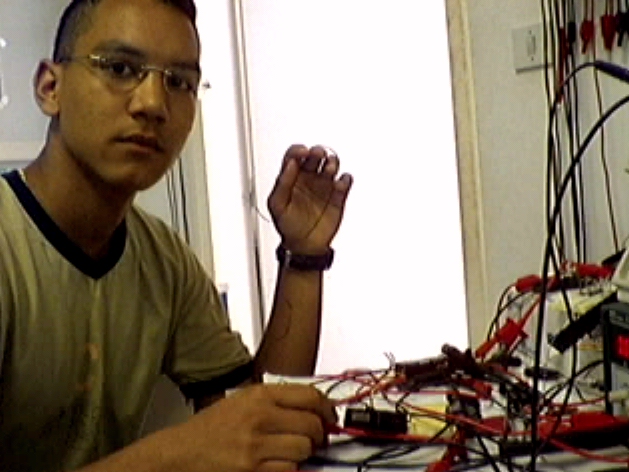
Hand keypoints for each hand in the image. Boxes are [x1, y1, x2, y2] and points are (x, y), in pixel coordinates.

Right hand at [175, 383, 337, 471]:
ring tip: (289, 452)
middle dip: (318, 435)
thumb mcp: (242, 401)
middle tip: (314, 439)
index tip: (329, 416)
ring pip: (304, 450)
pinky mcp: (253, 471)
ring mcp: (256, 446)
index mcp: (259, 396)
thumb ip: (276, 401)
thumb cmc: (209, 429)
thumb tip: (313, 408)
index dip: (327, 409)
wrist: (180, 453)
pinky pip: (289, 471)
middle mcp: (259, 417)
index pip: (310, 396)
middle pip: (312, 425)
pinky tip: (277, 465)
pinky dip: (289, 470)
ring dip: (302, 454)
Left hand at [267, 144, 352, 253]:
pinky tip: (340, 184)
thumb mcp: (277, 205)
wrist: (304, 245)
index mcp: (292, 176)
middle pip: (316, 155)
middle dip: (318, 151)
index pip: (295, 155)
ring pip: (332, 164)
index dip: (299, 150)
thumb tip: (290, 163)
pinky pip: (345, 182)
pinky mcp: (338, 195)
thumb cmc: (288, 225)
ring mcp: (324, 185)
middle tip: (319, 154)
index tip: (303, 152)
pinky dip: (345, 179)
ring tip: (329, 170)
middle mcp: (309, 177)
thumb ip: (282, 183)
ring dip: (332, 162)